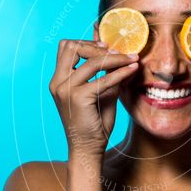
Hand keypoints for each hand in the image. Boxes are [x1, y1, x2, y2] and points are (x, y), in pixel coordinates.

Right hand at [49, 39, 138, 157]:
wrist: (88, 148)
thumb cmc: (94, 123)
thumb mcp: (100, 92)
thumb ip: (105, 73)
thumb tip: (119, 53)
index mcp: (58, 80)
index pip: (66, 48)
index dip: (87, 42)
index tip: (106, 46)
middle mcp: (58, 82)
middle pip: (72, 47)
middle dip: (97, 45)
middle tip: (118, 51)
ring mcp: (65, 89)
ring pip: (92, 61)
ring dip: (115, 58)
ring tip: (132, 59)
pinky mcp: (78, 98)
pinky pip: (103, 79)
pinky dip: (120, 73)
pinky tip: (133, 70)